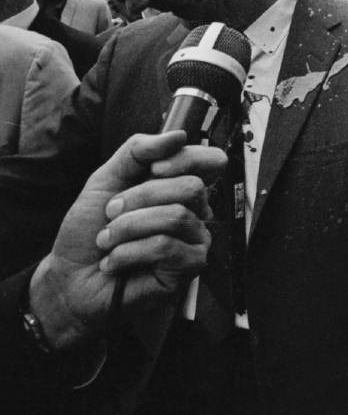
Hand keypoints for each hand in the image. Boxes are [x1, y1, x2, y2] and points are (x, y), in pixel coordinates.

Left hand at [30, 131, 223, 351]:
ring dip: (129, 227)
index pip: (209, 162)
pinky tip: (115, 262)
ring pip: (177, 216)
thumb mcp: (105, 181)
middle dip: (140, 197)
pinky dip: (130, 252)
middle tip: (112, 212)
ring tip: (107, 241)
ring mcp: (195, 240)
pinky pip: (167, 247)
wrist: (71, 278)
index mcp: (177, 187)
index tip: (154, 168)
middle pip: (191, 187)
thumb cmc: (89, 233)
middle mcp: (194, 212)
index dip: (186, 159)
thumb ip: (137, 151)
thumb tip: (178, 135)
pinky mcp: (189, 268)